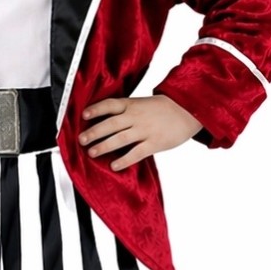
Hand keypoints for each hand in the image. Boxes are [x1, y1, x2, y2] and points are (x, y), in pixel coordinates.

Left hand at [79, 95, 202, 170]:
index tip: (83, 115)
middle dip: (95, 132)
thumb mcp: (142, 104)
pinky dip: (124, 159)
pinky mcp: (155, 143)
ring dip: (104, 146)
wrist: (188, 110)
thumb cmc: (162, 109)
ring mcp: (145, 130)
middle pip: (111, 123)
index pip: (110, 105)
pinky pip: (137, 153)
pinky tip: (114, 165)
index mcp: (132, 105)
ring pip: (121, 138)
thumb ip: (125, 111)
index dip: (96, 109)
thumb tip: (104, 120)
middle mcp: (136, 116)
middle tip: (81, 140)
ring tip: (92, 152)